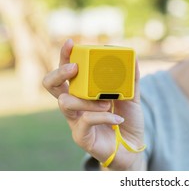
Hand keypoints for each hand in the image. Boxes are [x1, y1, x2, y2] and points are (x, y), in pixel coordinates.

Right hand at [42, 39, 145, 169]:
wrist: (132, 147)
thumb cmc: (127, 120)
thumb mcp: (132, 97)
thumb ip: (131, 79)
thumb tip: (134, 57)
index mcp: (83, 92)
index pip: (67, 71)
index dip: (65, 56)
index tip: (71, 42)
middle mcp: (74, 104)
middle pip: (52, 85)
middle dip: (59, 73)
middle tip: (75, 68)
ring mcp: (75, 121)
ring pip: (66, 103)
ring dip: (87, 100)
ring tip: (108, 102)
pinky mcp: (80, 136)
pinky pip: (86, 121)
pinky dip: (104, 117)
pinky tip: (118, 119)